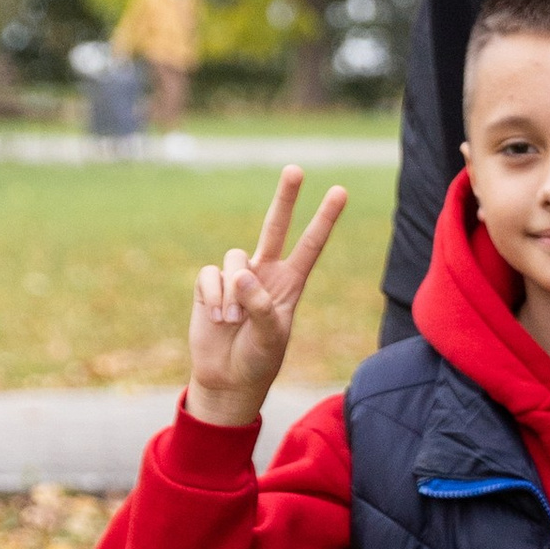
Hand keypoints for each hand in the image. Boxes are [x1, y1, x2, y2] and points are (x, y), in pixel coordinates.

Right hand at [184, 167, 349, 428]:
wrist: (225, 378)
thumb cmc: (257, 359)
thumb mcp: (271, 338)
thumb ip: (262, 307)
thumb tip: (242, 275)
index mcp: (290, 283)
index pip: (310, 245)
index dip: (324, 219)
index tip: (340, 192)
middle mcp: (265, 273)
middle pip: (275, 227)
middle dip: (285, 198)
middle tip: (296, 169)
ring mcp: (236, 277)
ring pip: (234, 259)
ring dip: (232, 293)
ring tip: (233, 321)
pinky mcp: (209, 284)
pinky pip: (209, 274)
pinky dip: (213, 295)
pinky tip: (216, 317)